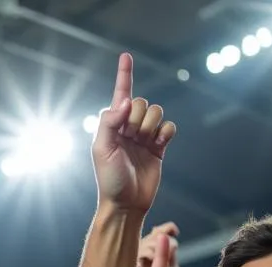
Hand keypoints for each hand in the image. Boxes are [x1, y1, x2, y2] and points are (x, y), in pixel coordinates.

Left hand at [92, 54, 176, 214]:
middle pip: (143, 103)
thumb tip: (127, 102)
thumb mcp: (102, 150)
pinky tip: (159, 144)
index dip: (124, 75)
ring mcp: (144, 137)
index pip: (120, 95)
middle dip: (139, 117)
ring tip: (143, 143)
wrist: (126, 204)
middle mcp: (128, 128)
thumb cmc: (110, 180)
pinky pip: (169, 126)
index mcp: (112, 126)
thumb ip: (110, 122)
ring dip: (151, 125)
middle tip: (131, 137)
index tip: (125, 56)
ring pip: (157, 112)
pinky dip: (166, 131)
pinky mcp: (159, 146)